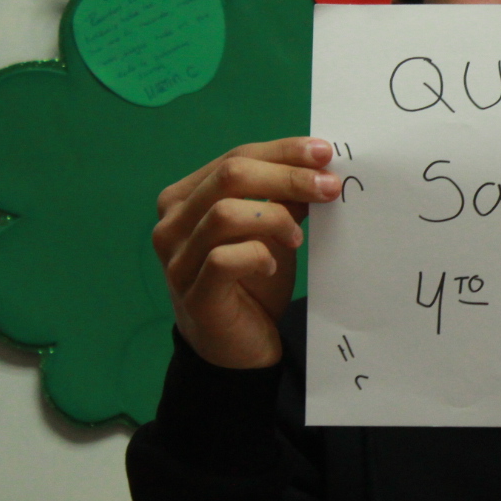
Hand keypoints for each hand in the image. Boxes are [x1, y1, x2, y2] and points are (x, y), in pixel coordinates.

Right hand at [153, 137, 341, 368]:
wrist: (238, 348)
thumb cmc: (252, 281)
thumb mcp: (270, 231)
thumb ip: (283, 198)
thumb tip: (320, 168)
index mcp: (185, 197)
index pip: (235, 157)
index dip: (282, 152)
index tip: (325, 153)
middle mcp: (171, 223)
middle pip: (230, 176)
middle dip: (287, 176)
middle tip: (329, 188)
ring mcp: (177, 259)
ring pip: (225, 213)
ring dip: (275, 219)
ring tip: (296, 239)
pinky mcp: (194, 293)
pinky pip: (224, 259)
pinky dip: (258, 256)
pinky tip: (272, 268)